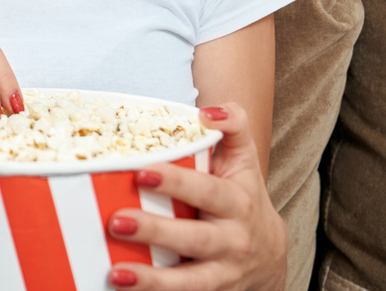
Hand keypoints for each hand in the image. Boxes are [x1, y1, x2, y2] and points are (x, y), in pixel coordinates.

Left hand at [105, 103, 286, 290]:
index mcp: (238, 202)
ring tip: (117, 273)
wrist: (269, 256)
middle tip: (115, 221)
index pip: (206, 190)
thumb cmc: (243, 196)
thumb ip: (233, 126)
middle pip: (195, 239)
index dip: (176, 182)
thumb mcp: (244, 161)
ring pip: (191, 282)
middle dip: (155, 231)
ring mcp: (222, 275)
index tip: (142, 172)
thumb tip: (206, 111)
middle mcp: (233, 241)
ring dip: (153, 280)